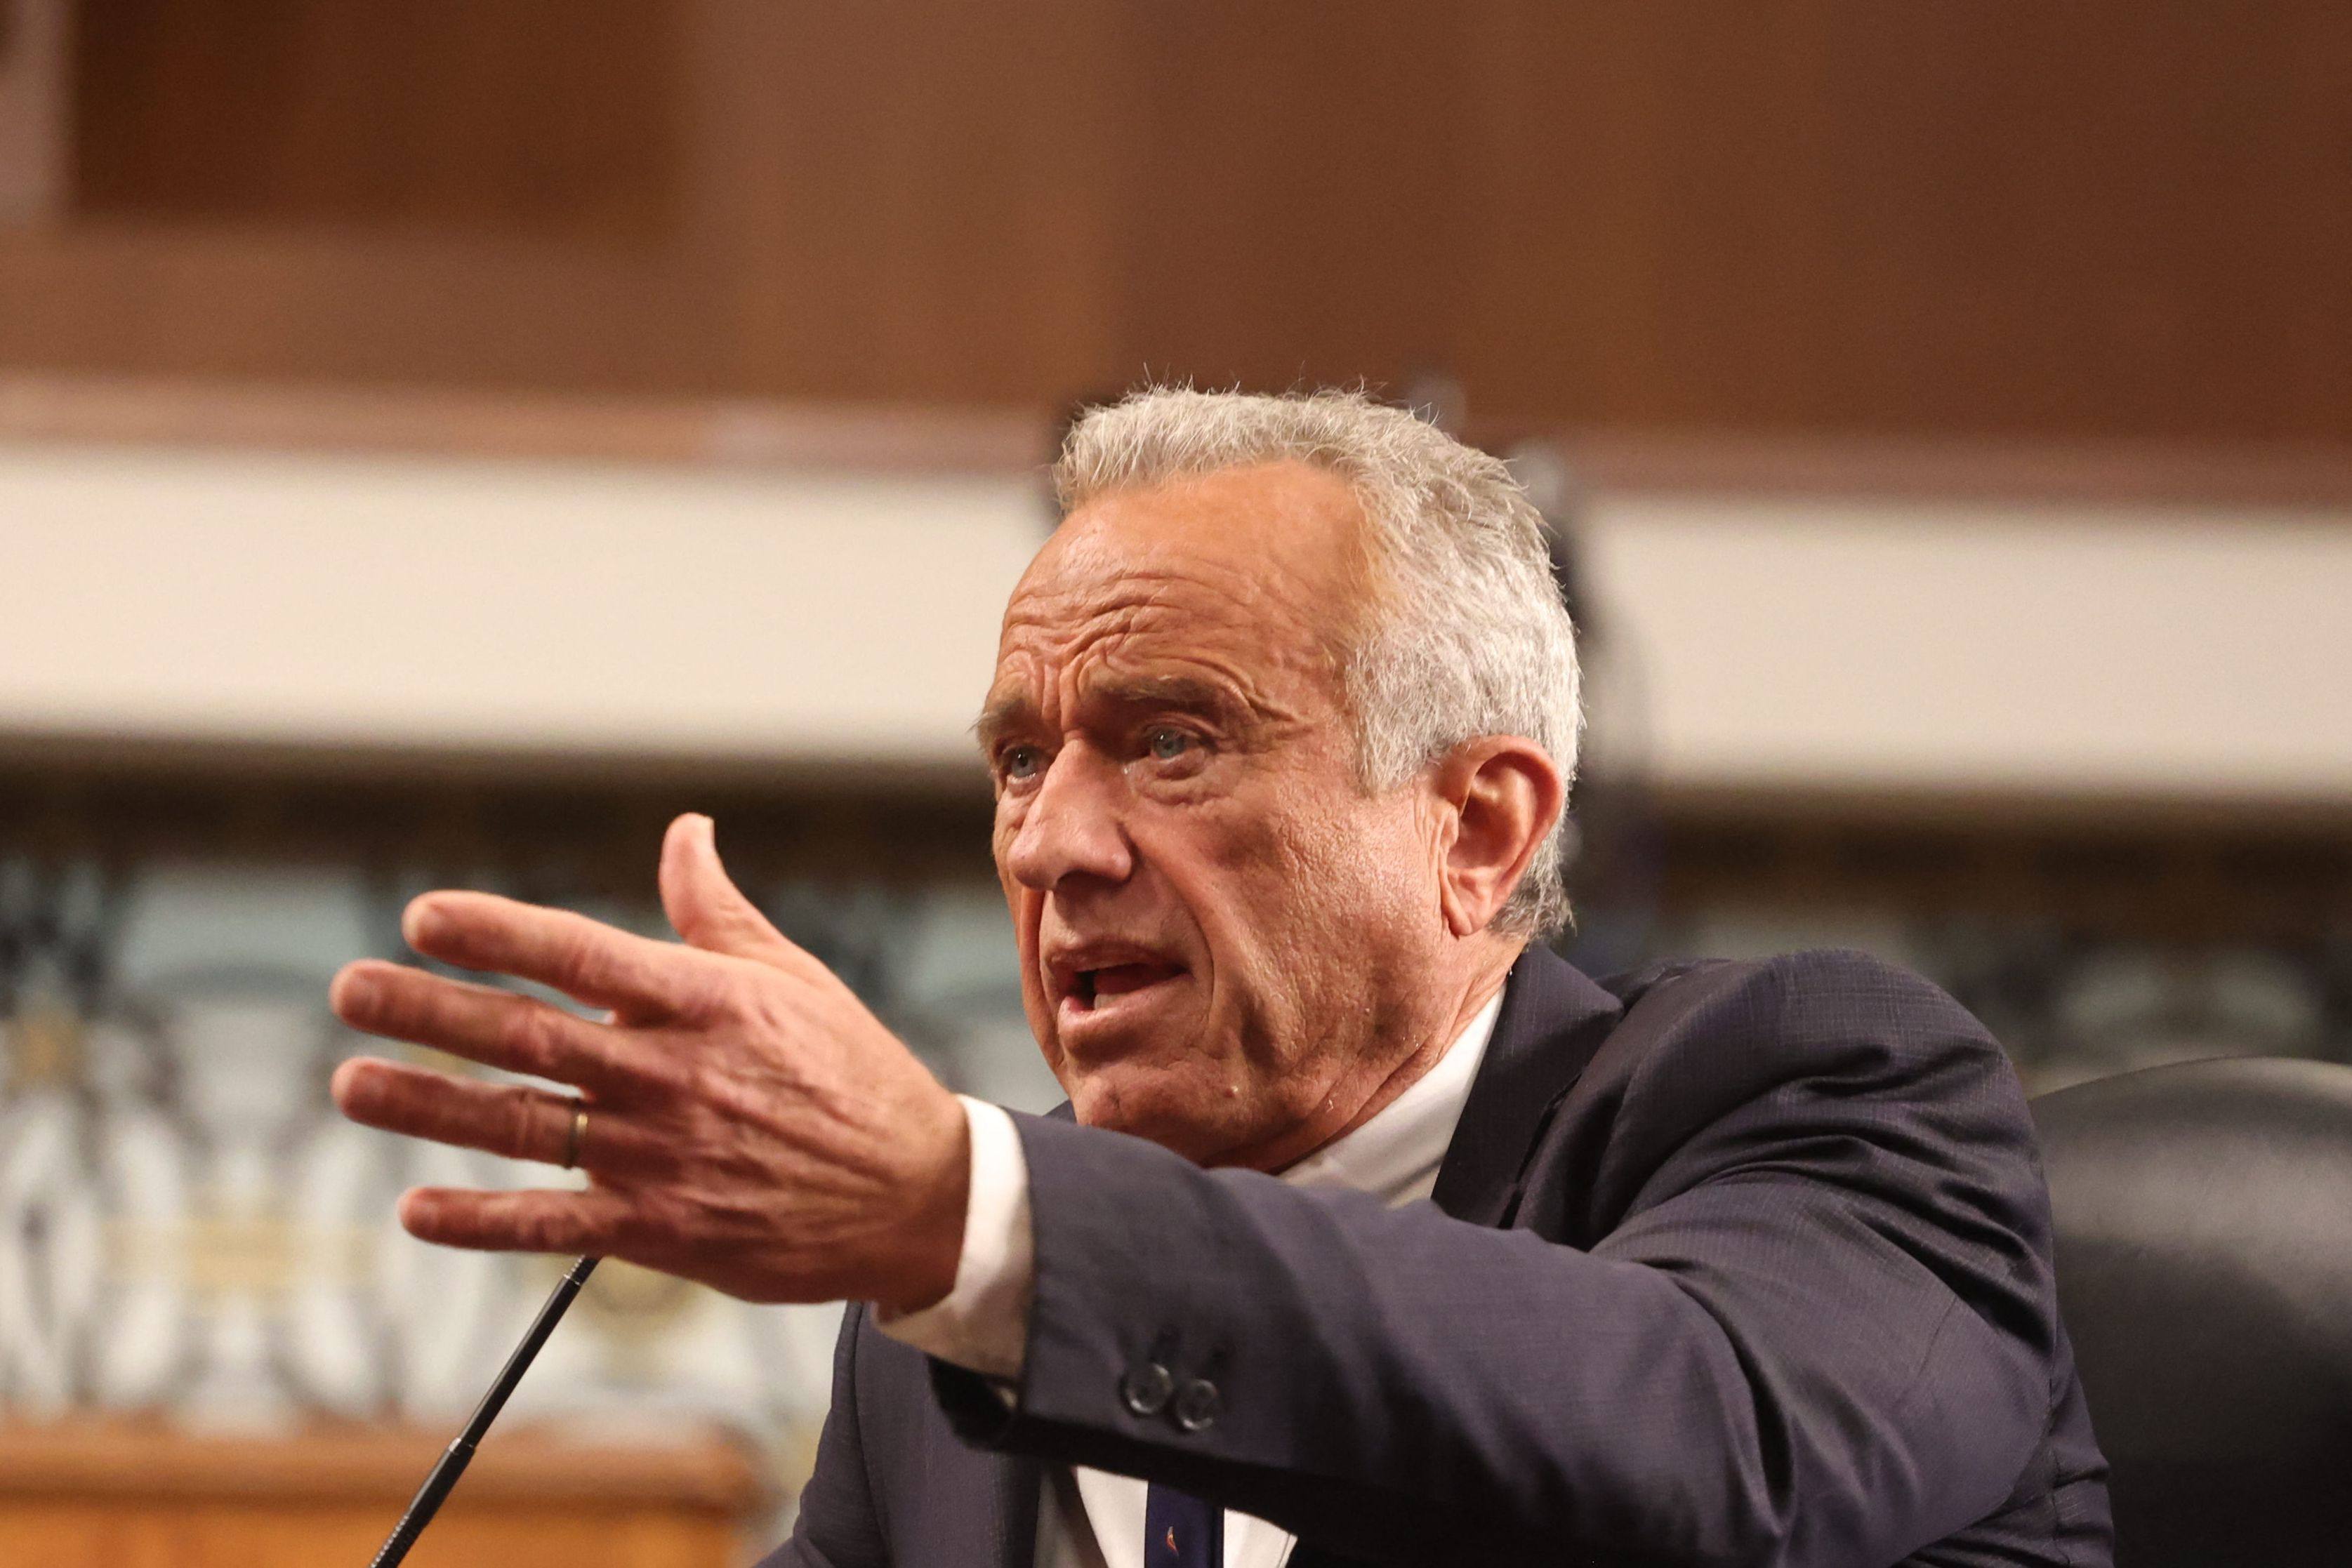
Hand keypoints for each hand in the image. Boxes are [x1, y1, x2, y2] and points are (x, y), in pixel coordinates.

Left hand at [328, 813, 969, 1312]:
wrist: (915, 1195)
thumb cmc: (853, 1073)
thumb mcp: (794, 976)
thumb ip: (715, 910)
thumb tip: (684, 830)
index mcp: (703, 1001)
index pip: (579, 954)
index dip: (495, 932)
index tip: (422, 916)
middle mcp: (670, 1074)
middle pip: (526, 1035)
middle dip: (428, 1009)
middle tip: (348, 988)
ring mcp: (660, 1156)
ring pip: (520, 1125)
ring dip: (427, 1104)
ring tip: (351, 1082)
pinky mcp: (662, 1230)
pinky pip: (552, 1223)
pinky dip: (479, 1221)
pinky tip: (416, 1210)